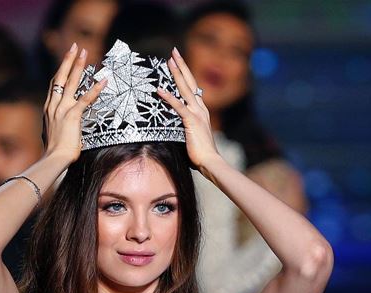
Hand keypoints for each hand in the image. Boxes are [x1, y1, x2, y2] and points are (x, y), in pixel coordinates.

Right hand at [42, 43, 107, 162]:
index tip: (65, 62)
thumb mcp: (52, 136)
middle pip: (60, 77)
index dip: (60, 72)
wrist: (54, 159)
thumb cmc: (54, 152)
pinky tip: (103, 80)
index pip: (54, 86)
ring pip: (70, 82)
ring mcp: (62, 109)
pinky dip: (95, 89)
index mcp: (48, 110)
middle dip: (68, 60)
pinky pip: (85, 99)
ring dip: (78, 66)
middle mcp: (53, 106)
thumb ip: (55, 128)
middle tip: (75, 47)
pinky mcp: (72, 116)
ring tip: (85, 52)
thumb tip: (58, 130)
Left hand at [157, 48, 219, 170]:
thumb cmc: (201, 154)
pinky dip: (168, 97)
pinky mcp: (191, 121)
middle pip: (190, 82)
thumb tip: (175, 129)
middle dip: (181, 66)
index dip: (186, 75)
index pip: (193, 88)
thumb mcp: (193, 137)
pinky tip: (159, 89)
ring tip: (168, 61)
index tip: (179, 63)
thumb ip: (186, 129)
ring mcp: (197, 114)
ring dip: (176, 74)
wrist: (210, 162)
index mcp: (202, 111)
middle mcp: (201, 109)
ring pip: (185, 89)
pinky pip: (178, 106)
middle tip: (174, 52)